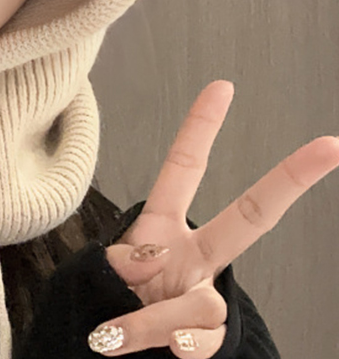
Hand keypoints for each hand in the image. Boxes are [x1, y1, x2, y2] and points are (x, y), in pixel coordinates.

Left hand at [87, 80, 338, 356]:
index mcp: (161, 228)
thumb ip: (128, 270)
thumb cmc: (102, 304)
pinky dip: (170, 343)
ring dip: (151, 321)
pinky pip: (200, 338)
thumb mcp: (105, 276)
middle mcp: (193, 256)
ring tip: (117, 336)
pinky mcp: (210, 337)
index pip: (184, 168)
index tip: (223, 86)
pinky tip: (165, 349)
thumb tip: (162, 286)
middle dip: (289, 180)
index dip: (201, 127)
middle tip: (332, 144)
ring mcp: (205, 295)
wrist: (102, 354)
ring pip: (202, 302)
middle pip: (250, 217)